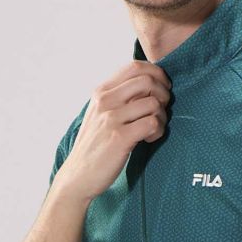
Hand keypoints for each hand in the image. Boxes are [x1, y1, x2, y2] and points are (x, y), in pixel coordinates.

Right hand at [55, 60, 171, 202]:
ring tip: (154, 129)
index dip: (156, 73)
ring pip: (153, 103)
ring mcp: (111, 119)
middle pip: (147, 80)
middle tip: (161, 110)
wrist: (78, 175)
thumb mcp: (100, 114)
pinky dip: (158, 131)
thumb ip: (119, 97)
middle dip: (164, 93)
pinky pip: (152, 123)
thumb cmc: (95, 145)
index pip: (135, 66)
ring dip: (162, 116)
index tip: (161, 88)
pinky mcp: (120, 138)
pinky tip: (149, 139)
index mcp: (101, 91)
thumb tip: (149, 84)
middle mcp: (105, 101)